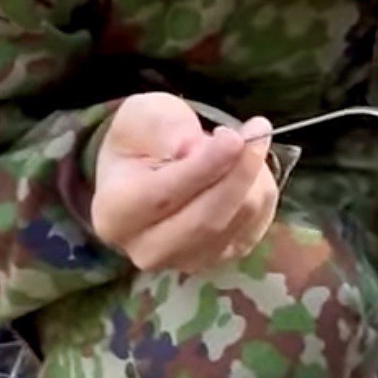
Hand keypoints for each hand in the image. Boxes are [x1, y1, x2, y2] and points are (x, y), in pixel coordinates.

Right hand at [90, 92, 281, 272]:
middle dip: (240, 172)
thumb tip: (191, 147)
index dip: (205, 166)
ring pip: (237, 222)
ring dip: (254, 178)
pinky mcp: (217, 260)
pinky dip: (261, 193)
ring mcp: (183, 261)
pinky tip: (248, 170)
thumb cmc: (143, 140)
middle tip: (257, 131)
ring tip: (246, 145)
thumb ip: (162, 127)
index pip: (165, 195)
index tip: (233, 137)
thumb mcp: (144, 115)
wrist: (146, 171)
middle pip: (207, 218)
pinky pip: (254, 227)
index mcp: (116, 212)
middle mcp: (146, 248)